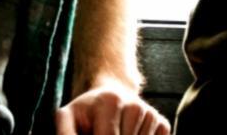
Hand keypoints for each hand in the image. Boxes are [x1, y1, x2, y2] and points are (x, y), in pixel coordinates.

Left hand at [55, 83, 169, 134]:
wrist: (113, 95)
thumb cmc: (88, 112)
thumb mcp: (69, 117)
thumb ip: (65, 132)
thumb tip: (65, 132)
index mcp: (110, 102)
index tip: (94, 134)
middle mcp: (135, 105)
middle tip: (102, 130)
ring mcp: (151, 114)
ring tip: (116, 133)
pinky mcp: (162, 123)